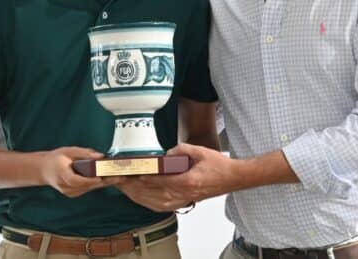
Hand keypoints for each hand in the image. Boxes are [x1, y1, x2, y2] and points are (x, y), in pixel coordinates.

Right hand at [40, 147, 123, 196]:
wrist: (43, 170)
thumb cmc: (56, 158)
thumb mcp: (68, 151)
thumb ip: (84, 153)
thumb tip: (100, 156)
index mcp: (63, 176)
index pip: (79, 181)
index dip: (92, 180)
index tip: (104, 177)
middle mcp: (67, 187)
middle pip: (89, 186)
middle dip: (105, 181)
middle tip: (121, 177)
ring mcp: (70, 192)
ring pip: (90, 188)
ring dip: (104, 183)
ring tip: (120, 177)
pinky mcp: (74, 193)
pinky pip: (88, 188)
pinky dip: (98, 183)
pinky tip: (109, 178)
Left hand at [117, 143, 240, 210]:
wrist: (233, 178)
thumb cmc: (219, 165)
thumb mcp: (200, 151)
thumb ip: (182, 149)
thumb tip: (167, 153)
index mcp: (188, 181)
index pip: (161, 182)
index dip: (145, 179)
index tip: (133, 174)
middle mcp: (185, 194)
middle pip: (155, 195)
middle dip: (138, 190)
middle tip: (124, 182)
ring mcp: (186, 199)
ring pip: (158, 204)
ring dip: (142, 198)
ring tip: (129, 190)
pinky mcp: (186, 201)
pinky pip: (165, 206)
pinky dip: (151, 204)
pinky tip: (143, 199)